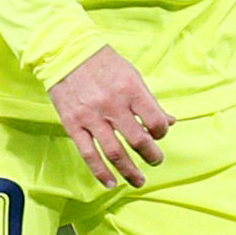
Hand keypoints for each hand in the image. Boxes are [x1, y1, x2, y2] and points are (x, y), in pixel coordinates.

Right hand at [49, 47, 171, 188]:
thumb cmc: (103, 62)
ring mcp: (91, 116)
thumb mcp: (132, 75)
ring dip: (129, 170)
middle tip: (156, 161)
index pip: (155, 121)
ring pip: (114, 152)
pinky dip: (100, 172)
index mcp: (131, 90)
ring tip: (138, 180)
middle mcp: (112, 105)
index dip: (161, 133)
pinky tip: (110, 182)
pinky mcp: (73, 124)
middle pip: (138, 140)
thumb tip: (170, 122)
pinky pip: (88, 153)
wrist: (66, 52)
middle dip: (151, 156)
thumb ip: (150, 101)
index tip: (159, 135)